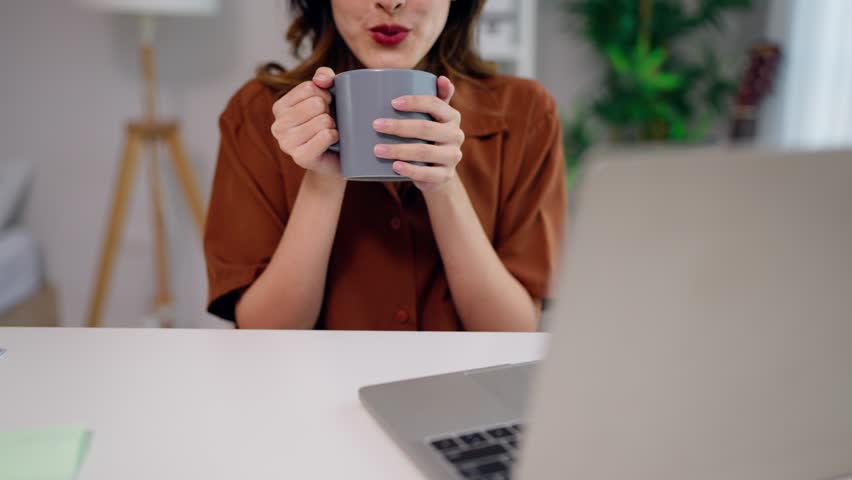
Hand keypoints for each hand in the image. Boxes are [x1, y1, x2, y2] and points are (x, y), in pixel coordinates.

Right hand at [271, 67, 340, 176]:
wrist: (334, 159)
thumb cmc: (329, 124)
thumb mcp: (326, 95)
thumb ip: (323, 77)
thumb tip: (323, 79)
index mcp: (280, 107)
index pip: (309, 88)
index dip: (326, 94)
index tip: (327, 106)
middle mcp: (278, 125)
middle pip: (316, 104)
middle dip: (330, 111)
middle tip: (328, 122)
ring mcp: (286, 143)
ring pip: (322, 120)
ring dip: (333, 126)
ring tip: (330, 133)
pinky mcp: (300, 158)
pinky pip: (325, 136)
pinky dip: (335, 136)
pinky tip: (332, 142)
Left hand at [372, 76, 462, 191]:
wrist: (439, 173)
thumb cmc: (430, 138)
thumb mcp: (434, 118)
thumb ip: (437, 98)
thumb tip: (442, 78)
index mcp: (452, 117)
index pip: (435, 104)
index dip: (414, 102)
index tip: (392, 103)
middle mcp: (456, 135)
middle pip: (426, 128)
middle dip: (399, 126)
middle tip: (376, 125)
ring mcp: (452, 157)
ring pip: (424, 151)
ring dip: (398, 150)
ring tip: (377, 149)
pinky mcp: (445, 175)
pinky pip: (427, 173)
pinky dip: (409, 169)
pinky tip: (394, 166)